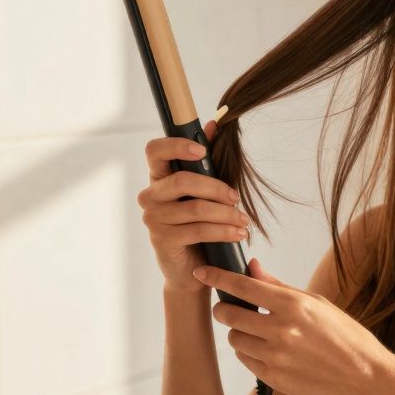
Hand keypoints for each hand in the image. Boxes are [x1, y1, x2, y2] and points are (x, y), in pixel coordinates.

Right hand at [138, 120, 250, 293]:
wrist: (190, 269)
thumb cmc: (198, 224)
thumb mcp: (205, 192)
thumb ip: (207, 161)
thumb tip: (213, 124)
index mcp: (158, 177)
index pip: (154, 150)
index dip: (176, 145)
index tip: (201, 149)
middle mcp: (150, 195)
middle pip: (182, 180)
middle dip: (216, 187)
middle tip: (237, 197)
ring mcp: (153, 218)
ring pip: (196, 208)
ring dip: (226, 214)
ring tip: (244, 221)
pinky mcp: (163, 239)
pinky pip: (198, 230)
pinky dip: (223, 231)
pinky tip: (238, 234)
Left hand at [199, 257, 394, 394]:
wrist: (366, 380)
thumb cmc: (346, 337)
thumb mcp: (317, 304)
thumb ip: (279, 287)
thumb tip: (252, 266)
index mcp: (293, 305)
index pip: (242, 286)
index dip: (216, 277)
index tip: (201, 271)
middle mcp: (281, 330)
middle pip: (228, 314)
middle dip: (225, 309)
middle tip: (232, 308)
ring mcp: (276, 356)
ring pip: (234, 338)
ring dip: (239, 332)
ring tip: (258, 332)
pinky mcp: (273, 379)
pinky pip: (245, 360)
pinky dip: (249, 352)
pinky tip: (268, 350)